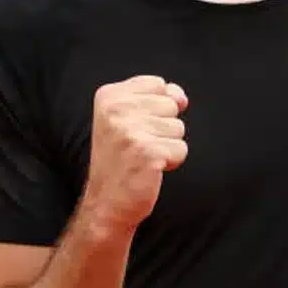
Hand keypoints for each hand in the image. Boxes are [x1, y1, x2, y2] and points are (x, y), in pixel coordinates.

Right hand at [81, 75, 188, 236]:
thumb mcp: (130, 119)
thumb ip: (157, 97)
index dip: (156, 108)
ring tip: (142, 157)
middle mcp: (116, 109)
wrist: (106, 203)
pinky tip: (149, 169)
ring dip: (167, 145)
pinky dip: (171, 162)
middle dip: (163, 127)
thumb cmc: (122, 160)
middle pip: (171, 105)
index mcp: (109, 95)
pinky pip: (181, 149)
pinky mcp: (147, 152)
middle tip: (137, 146)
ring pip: (178, 127)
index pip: (158, 84)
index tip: (133, 128)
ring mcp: (130, 130)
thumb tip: (180, 96)